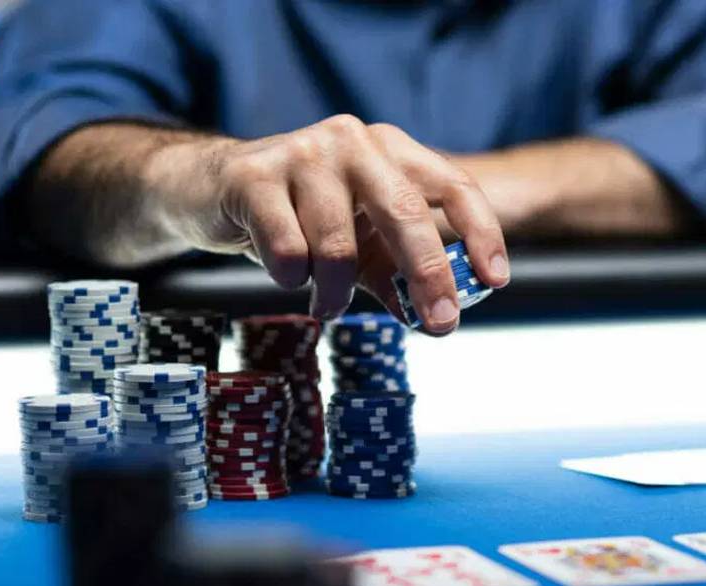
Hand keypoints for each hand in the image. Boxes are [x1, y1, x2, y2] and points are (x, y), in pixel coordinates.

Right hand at [148, 115, 509, 333]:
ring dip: (336, 292)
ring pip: (338, 246)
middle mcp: (353, 140)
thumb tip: (436, 321)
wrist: (210, 190)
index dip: (481, 232)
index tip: (494, 281)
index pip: (452, 184)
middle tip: (441, 324)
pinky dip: (292, 278)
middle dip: (428, 275)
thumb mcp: (358, 242)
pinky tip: (285, 273)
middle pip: (405, 212)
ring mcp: (303, 152)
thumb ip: (395, 274)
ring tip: (326, 302)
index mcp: (390, 149)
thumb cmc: (299, 216)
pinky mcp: (254, 176)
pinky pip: (290, 251)